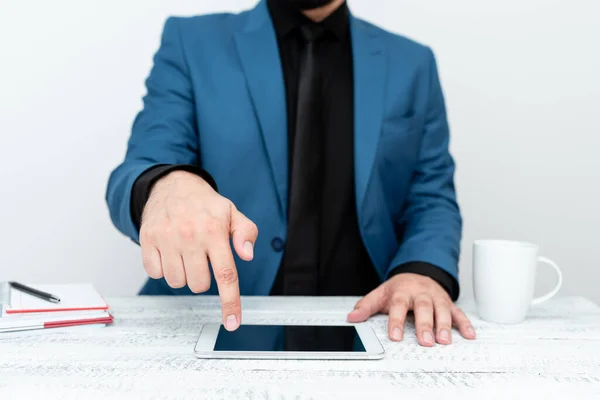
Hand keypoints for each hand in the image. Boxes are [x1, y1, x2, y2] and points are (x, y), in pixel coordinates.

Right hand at [139, 170, 257, 331]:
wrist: (171, 185)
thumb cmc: (205, 205)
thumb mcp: (232, 213)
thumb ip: (245, 233)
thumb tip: (247, 255)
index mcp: (214, 231)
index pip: (225, 275)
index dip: (230, 302)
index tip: (232, 323)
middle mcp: (189, 236)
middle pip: (198, 285)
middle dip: (203, 278)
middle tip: (202, 259)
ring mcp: (166, 238)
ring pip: (176, 282)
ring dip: (183, 274)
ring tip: (186, 254)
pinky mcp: (147, 240)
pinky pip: (155, 273)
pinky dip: (163, 268)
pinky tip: (169, 252)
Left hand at [347, 273, 474, 345]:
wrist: (417, 273)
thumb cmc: (399, 288)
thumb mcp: (380, 294)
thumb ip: (366, 306)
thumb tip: (352, 317)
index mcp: (403, 291)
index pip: (399, 306)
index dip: (396, 321)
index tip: (395, 337)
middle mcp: (421, 294)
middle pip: (424, 308)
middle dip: (425, 325)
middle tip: (425, 342)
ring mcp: (436, 298)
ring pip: (442, 310)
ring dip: (445, 326)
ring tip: (445, 341)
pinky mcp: (448, 303)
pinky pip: (458, 313)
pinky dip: (465, 324)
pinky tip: (469, 335)